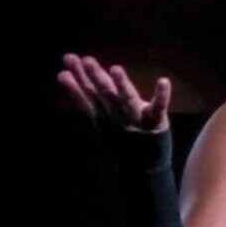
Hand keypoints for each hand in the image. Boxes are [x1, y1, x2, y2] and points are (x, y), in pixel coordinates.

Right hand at [57, 53, 171, 133]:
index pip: (90, 92)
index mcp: (104, 112)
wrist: (144, 167)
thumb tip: (61, 74)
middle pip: (106, 94)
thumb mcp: (99, 117)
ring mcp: (137, 119)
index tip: (69, 59)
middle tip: (87, 61)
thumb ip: (82, 95)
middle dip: (97, 78)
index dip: (79, 77)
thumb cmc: (120, 135)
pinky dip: (161, 95)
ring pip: (128, 100)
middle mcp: (118, 115)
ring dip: (121, 85)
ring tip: (115, 69)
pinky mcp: (157, 122)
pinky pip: (159, 108)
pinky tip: (163, 81)